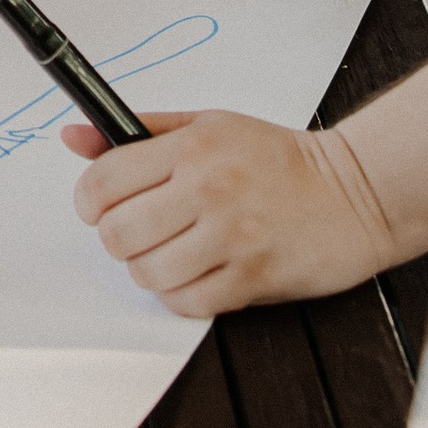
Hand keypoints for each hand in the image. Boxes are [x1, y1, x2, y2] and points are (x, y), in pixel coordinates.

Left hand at [66, 111, 392, 315]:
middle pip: (119, 233)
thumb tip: (73, 136)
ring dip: (149, 269)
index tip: (97, 207)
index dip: (88, 201)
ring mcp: (232, 236)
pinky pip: (188, 302)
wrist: (355, 191)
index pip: (104, 181)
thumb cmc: (276, 158)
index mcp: (190, 148)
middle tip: (136, 233)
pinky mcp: (255, 277)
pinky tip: (195, 275)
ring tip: (170, 253)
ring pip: (149, 272)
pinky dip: (180, 295)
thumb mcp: (205, 125)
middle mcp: (207, 190)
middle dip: (116, 239)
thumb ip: (136, 131)